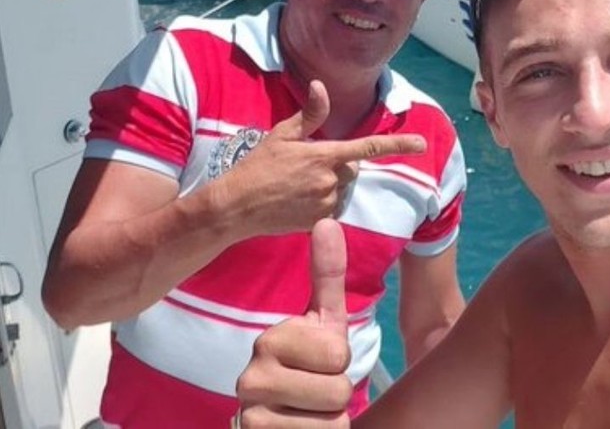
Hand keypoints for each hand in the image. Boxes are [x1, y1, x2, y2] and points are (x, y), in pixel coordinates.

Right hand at [216, 80, 426, 237]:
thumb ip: (309, 114)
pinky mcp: (319, 222)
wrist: (237, 206)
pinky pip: (333, 209)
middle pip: (352, 168)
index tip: (421, 143)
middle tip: (305, 166)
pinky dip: (323, 203)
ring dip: (330, 185)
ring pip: (343, 189)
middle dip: (337, 164)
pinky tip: (299, 200)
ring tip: (298, 185)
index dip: (397, 145)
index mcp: (323, 155)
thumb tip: (322, 86)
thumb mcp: (281, 135)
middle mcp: (329, 180)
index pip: (367, 147)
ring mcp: (326, 203)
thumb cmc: (257, 166)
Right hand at [236, 218, 353, 426]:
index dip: (340, 363)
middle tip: (314, 392)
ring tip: (307, 413)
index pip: (338, 353)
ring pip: (332, 421)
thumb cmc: (309, 370)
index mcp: (269, 341)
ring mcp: (250, 417)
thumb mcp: (323, 323)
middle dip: (337, 395)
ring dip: (330, 422)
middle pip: (338, 389)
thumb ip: (327, 276)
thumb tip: (327, 221)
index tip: (318, 363)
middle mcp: (250, 377)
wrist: (284, 425)